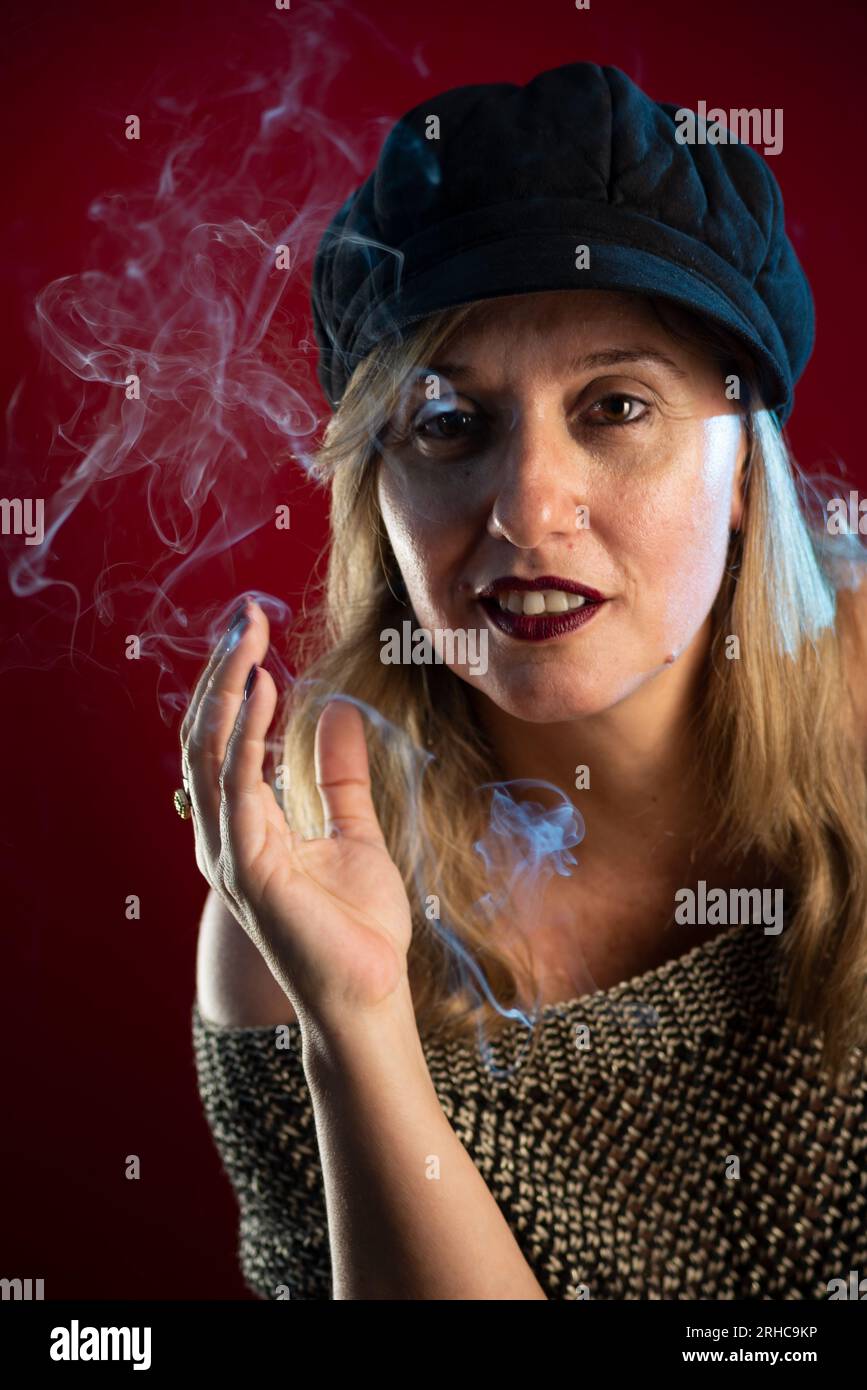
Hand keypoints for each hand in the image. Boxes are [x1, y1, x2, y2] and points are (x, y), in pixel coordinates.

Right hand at [180, 598, 413, 1023]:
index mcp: (244, 825)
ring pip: (209, 751)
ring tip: (249, 636)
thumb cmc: (359, 926)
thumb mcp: (353, 830)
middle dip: (223, 671)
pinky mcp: (247, 867)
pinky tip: (264, 692)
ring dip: (227, 687)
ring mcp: (229, 851)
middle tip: (247, 616)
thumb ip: (337, 775)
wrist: (370, 994)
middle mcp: (224, 834)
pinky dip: (245, 735)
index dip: (234, 683)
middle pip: (205, 735)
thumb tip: (336, 710)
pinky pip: (237, 786)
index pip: (223, 739)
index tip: (258, 630)